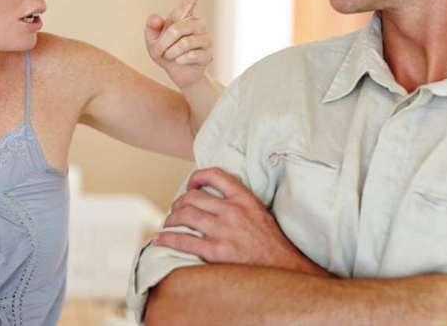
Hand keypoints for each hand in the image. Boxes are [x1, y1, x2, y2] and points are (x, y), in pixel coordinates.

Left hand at [145, 0, 212, 88]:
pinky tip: (181, 62)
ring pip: (184, 44)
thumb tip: (156, 17)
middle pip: (177, 29)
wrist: (177, 73)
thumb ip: (151, 27)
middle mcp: (197, 24)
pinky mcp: (209, 54)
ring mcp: (205, 39)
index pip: (190, 0)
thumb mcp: (152, 39)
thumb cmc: (164, 52)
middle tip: (159, 51)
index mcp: (183, 17)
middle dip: (163, 43)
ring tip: (171, 56)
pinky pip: (190, 56)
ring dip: (170, 53)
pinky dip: (179, 61)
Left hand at [152, 167, 329, 276]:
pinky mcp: (216, 251)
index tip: (190, 185)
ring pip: (184, 215)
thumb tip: (213, 198)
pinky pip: (183, 240)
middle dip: (178, 203)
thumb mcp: (260, 213)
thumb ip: (239, 203)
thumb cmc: (271, 245)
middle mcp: (233, 212)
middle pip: (192, 197)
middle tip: (175, 211)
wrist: (286, 271)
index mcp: (245, 200)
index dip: (196, 177)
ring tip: (168, 224)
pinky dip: (167, 238)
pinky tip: (161, 239)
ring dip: (170, 219)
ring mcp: (224, 231)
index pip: (215, 175)